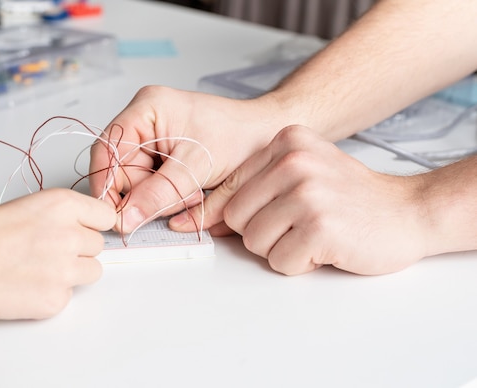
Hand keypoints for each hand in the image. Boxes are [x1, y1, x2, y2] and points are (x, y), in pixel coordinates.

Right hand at [0, 188, 116, 319]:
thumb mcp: (15, 206)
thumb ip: (47, 216)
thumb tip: (53, 227)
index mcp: (61, 205)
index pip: (105, 215)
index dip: (92, 223)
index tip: (85, 228)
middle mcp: (70, 235)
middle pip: (97, 245)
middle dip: (78, 248)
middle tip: (49, 251)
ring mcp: (65, 270)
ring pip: (92, 272)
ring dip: (73, 272)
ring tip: (41, 270)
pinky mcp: (56, 300)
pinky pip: (68, 296)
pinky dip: (52, 294)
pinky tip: (26, 287)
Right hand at [89, 86, 281, 232]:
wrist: (268, 134)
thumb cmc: (241, 137)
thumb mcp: (197, 166)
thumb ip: (159, 193)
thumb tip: (126, 218)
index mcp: (147, 108)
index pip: (108, 150)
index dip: (108, 185)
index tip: (116, 216)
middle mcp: (145, 119)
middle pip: (119, 168)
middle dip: (143, 193)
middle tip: (175, 202)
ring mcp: (153, 137)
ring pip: (135, 179)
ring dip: (159, 196)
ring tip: (192, 194)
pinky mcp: (164, 153)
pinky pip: (150, 182)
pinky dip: (167, 195)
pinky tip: (191, 192)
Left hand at [175, 125, 428, 274]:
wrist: (408, 211)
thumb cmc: (350, 197)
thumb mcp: (303, 172)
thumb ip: (256, 187)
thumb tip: (205, 217)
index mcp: (287, 142)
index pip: (229, 186)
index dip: (214, 213)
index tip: (192, 226)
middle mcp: (295, 161)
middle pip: (236, 217)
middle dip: (259, 234)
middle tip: (293, 229)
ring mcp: (308, 193)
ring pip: (254, 242)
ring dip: (281, 250)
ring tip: (312, 235)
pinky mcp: (320, 227)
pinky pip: (280, 261)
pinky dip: (300, 264)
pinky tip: (325, 248)